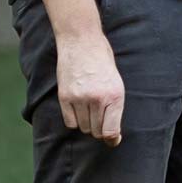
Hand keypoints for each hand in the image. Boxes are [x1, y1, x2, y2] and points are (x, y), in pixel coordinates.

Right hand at [56, 29, 125, 146]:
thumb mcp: (116, 82)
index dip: (112, 138)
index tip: (112, 140)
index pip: (110, 131)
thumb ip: (114, 106)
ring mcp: (79, 98)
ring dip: (86, 122)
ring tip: (89, 106)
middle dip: (99, 128)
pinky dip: (74, 119)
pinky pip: (69, 122)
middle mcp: (97, 99)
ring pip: (83, 127)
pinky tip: (78, 107)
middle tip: (100, 116)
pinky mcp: (64, 97)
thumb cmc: (103, 62)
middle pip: (96, 131)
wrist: (82, 42)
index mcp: (115, 95)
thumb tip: (111, 134)